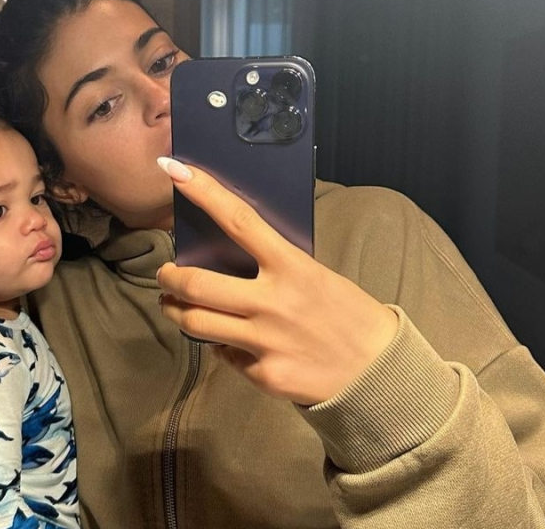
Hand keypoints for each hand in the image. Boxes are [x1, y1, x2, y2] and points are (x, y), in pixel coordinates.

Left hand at [156, 157, 397, 405]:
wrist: (379, 371)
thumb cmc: (347, 313)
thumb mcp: (315, 276)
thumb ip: (274, 265)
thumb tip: (227, 257)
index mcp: (293, 267)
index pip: (239, 220)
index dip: (204, 193)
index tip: (174, 170)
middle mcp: (274, 303)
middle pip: (198, 283)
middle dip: (169, 277)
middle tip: (165, 274)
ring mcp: (266, 342)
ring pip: (196, 323)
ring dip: (176, 310)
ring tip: (174, 304)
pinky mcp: (264, 375)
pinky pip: (225, 355)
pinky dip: (221, 346)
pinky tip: (231, 343)